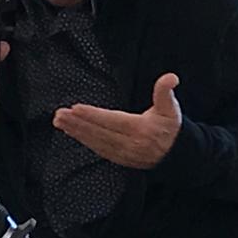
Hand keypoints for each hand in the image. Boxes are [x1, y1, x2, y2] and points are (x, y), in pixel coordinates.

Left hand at [53, 73, 181, 168]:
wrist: (177, 156)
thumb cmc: (170, 128)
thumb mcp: (171, 108)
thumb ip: (166, 92)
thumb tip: (171, 78)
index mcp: (140, 130)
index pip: (112, 121)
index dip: (93, 115)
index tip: (76, 108)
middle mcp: (129, 144)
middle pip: (99, 132)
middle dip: (77, 123)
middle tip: (59, 115)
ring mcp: (123, 154)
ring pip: (95, 142)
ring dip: (76, 132)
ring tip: (60, 122)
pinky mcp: (119, 159)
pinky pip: (98, 149)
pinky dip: (84, 140)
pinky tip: (73, 132)